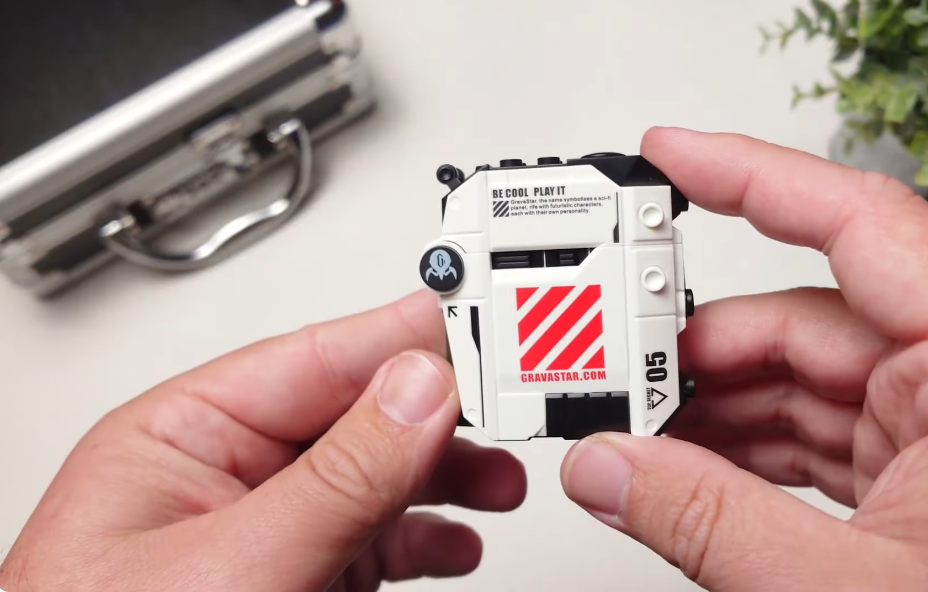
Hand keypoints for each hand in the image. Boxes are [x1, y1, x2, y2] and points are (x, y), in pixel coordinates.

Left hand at [0, 290, 526, 591]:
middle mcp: (221, 479)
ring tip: (496, 481)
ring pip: (374, 478)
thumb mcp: (232, 565)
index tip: (468, 322)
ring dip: (443, 476)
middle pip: (351, 416)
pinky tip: (454, 540)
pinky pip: (373, 540)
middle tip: (502, 405)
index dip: (393, 338)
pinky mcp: (292, 581)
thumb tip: (417, 389)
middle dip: (432, 414)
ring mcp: (261, 533)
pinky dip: (424, 537)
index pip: (306, 360)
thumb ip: (334, 477)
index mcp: (176, 439)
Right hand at [561, 127, 927, 589]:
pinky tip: (683, 468)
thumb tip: (606, 471)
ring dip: (707, 409)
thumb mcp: (850, 589)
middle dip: (693, 346)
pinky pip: (810, 434)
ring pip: (795, 383)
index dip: (750, 176)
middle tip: (608, 366)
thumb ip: (708, 525)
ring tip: (631, 431)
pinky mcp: (916, 473)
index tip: (669, 155)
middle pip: (798, 319)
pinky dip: (742, 451)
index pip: (857, 224)